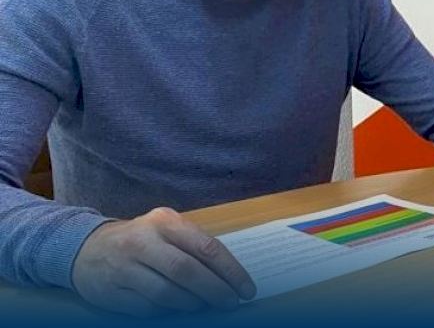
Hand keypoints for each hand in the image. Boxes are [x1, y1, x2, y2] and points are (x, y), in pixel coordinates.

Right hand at [72, 207, 255, 316]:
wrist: (86, 248)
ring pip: (167, 294)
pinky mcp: (109, 291)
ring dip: (192, 303)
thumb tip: (229, 278)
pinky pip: (147, 308)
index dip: (231, 271)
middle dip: (215, 291)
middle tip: (230, 303)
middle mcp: (142, 241)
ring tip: (202, 304)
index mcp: (164, 222)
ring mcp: (123, 267)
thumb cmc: (141, 239)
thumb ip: (195, 247)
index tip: (246, 289)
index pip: (206, 247)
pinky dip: (166, 311)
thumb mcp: (167, 230)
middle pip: (187, 272)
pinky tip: (175, 307)